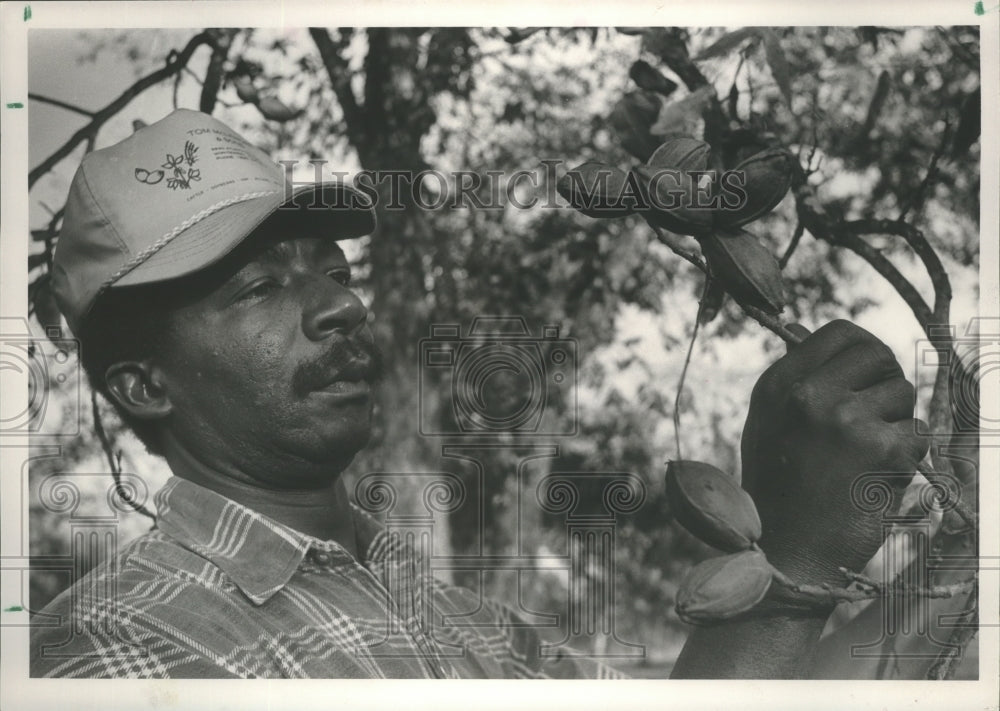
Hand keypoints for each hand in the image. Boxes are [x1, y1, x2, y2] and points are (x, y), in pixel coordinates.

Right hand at [740, 320, 928, 586]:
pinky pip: (917, 433)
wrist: (786, 553)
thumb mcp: (768, 425)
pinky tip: (876, 480)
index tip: (868, 372)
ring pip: (902, 395)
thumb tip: (825, 346)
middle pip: (877, 354)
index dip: (863, 349)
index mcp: (779, 384)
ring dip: (896, 423)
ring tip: (866, 458)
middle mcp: (810, 394)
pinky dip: (907, 457)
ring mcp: (847, 420)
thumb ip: (797, 385)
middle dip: (887, 380)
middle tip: (880, 413)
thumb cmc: (778, 492)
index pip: (839, 333)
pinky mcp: (882, 450)